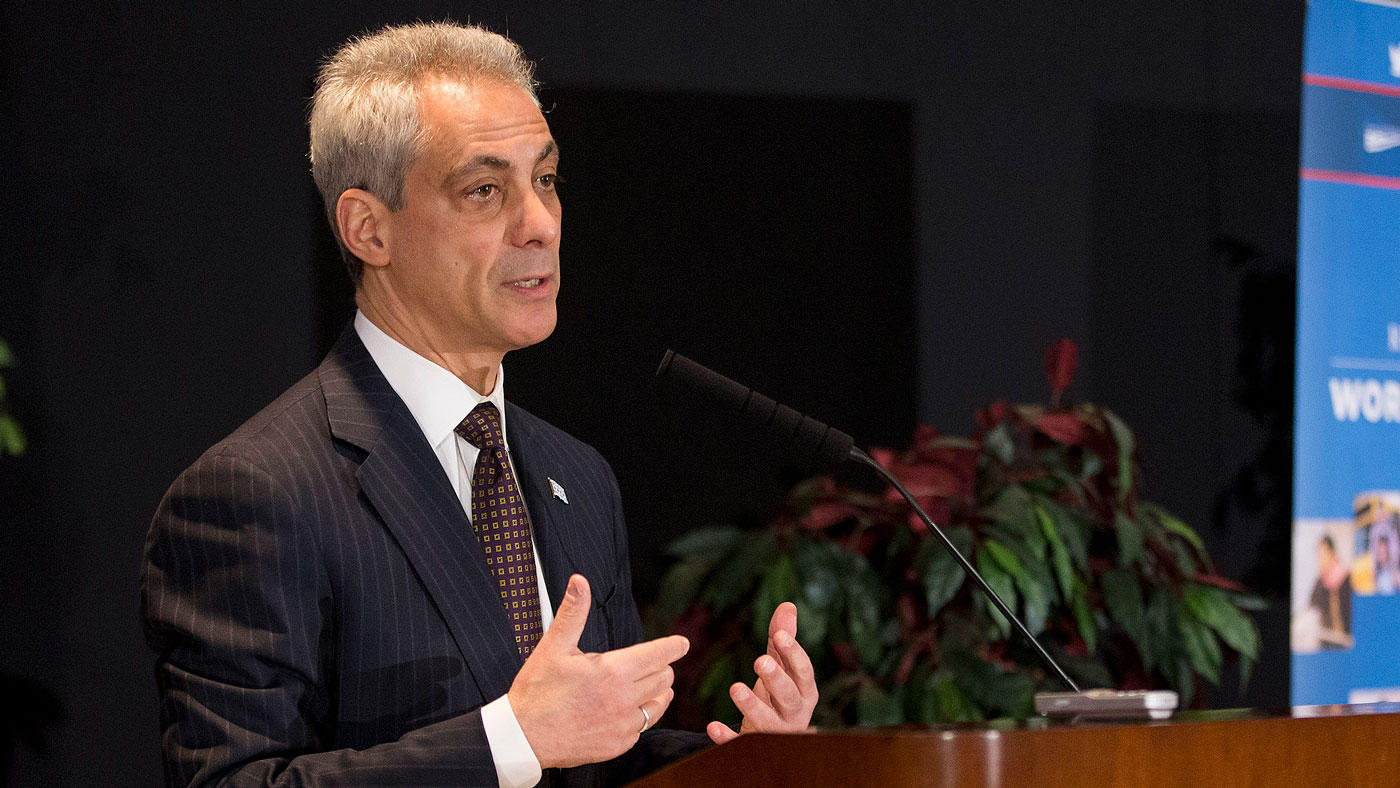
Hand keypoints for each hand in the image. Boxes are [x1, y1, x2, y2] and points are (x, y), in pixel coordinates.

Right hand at [509, 574, 689, 768]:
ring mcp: (622, 725)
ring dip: (657, 693)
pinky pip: (641, 729)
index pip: (658, 655)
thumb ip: (572, 612)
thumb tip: (579, 582)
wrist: (523, 737)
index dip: (673, 646)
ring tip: (649, 687)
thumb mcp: (553, 647)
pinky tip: (627, 711)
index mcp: (612, 672)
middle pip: (663, 679)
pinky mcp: (617, 745)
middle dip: (661, 668)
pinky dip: (639, 718)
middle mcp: (623, 699)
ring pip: (658, 705)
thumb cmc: (537, 691)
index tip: (682, 643)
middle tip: (653, 664)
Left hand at [706, 601, 816, 743]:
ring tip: (734, 688)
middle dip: (776, 679)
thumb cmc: (779, 695)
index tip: (779, 635)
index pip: (803, 671)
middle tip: (759, 661)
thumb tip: (788, 605)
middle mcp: (795, 713)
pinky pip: (741, 744)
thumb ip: (783, 638)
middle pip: (789, 697)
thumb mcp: (781, 667)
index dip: (793, 653)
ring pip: (767, 722)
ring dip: (752, 706)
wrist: (773, 736)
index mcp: (804, 691)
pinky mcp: (754, 745)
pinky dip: (726, 737)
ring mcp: (775, 732)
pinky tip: (712, 726)